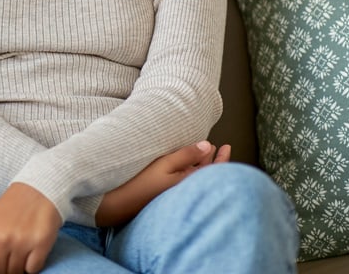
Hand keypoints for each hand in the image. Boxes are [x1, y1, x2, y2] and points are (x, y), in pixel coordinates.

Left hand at [0, 183, 61, 273]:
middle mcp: (2, 239)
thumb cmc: (12, 208)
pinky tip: (31, 253)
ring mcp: (21, 243)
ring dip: (17, 268)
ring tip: (19, 254)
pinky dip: (32, 266)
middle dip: (1, 271)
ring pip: (16, 273)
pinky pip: (33, 269)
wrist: (38, 190)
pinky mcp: (40, 245)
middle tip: (6, 262)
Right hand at [95, 140, 230, 226]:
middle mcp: (187, 189)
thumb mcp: (165, 164)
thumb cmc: (143, 183)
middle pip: (207, 174)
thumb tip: (208, 145)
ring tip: (207, 151)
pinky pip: (186, 179)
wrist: (122, 203)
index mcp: (191, 183)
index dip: (222, 159)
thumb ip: (187, 155)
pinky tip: (189, 163)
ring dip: (203, 163)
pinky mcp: (168, 192)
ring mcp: (177, 191)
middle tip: (222, 147)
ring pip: (196, 176)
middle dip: (215, 160)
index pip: (214, 171)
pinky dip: (192, 168)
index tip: (227, 146)